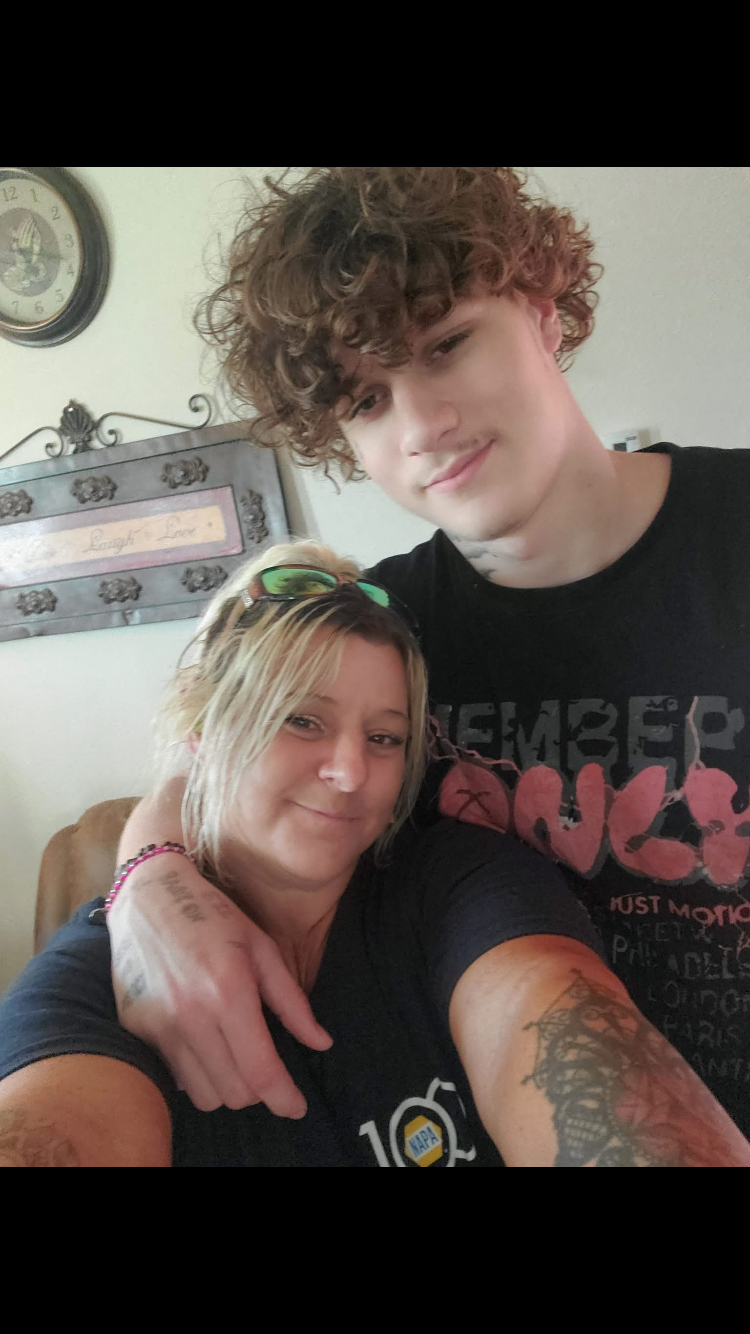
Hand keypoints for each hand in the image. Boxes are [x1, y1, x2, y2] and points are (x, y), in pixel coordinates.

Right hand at [107, 854, 331, 1117]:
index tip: (297, 1107)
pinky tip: (204, 1042)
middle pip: (234, 1093)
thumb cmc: (212, 915)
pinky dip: (196, 1071)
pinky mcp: (137, 1030)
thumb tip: (322, 1043)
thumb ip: (292, 1002)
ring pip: (203, 1095)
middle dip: (258, 1089)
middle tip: (265, 1066)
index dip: (284, 1098)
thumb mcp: (262, 948)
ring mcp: (159, 1026)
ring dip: (226, 1085)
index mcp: (228, 992)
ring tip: (233, 1054)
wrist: (147, 895)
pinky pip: (175, 1075)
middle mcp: (191, 1016)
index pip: (261, 1072)